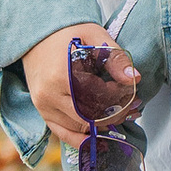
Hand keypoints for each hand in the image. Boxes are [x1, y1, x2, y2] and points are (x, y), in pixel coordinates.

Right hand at [24, 23, 132, 146]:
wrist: (37, 34)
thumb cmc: (67, 32)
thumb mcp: (94, 36)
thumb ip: (114, 57)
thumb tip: (134, 78)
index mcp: (62, 75)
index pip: (98, 99)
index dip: (119, 99)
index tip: (132, 93)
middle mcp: (49, 95)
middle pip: (89, 117)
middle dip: (114, 115)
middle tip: (133, 107)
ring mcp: (43, 106)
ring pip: (78, 128)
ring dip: (102, 126)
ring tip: (121, 115)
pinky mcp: (42, 111)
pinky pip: (63, 133)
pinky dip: (82, 138)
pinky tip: (99, 136)